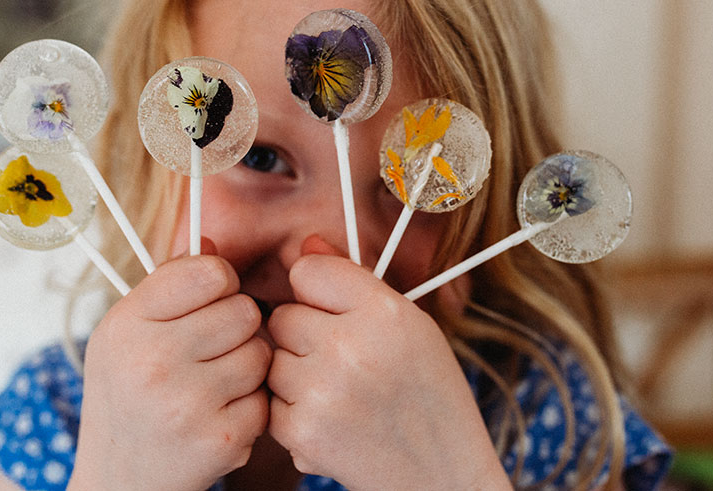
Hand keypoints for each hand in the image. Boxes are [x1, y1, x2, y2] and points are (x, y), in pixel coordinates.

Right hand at [69, 241, 271, 490]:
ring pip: (261, 354)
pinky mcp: (218, 440)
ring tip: (213, 387)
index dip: (221, 284)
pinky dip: (251, 410)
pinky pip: (266, 400)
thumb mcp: (127, 333)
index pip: (209, 270)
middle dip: (237, 330)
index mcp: (126, 323)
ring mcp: (185, 403)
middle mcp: (150, 360)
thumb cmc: (129, 395)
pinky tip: (219, 419)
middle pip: (245, 310)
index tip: (210, 301)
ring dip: (247, 370)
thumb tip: (212, 240)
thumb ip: (169, 284)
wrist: (118, 481)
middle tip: (210, 353)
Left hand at [266, 238, 510, 489]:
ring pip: (272, 360)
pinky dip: (293, 413)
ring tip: (340, 393)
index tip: (331, 308)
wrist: (441, 474)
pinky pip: (270, 403)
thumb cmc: (429, 394)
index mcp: (384, 312)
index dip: (316, 291)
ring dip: (295, 375)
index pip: (307, 271)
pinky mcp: (303, 432)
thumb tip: (305, 245)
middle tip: (343, 361)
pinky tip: (333, 420)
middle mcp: (352, 347)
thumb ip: (354, 282)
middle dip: (304, 336)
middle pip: (283, 316)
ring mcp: (324, 392)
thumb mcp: (411, 325)